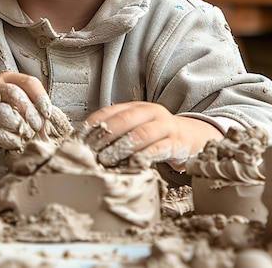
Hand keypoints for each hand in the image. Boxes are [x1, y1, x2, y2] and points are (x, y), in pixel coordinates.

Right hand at [0, 72, 51, 160]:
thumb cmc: (2, 115)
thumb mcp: (16, 103)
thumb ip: (31, 103)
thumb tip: (49, 114)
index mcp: (5, 79)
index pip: (27, 82)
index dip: (40, 97)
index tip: (47, 113)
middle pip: (14, 94)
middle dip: (30, 113)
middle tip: (36, 127)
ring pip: (4, 113)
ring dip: (19, 127)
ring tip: (25, 134)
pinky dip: (10, 140)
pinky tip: (15, 142)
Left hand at [83, 101, 222, 169]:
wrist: (191, 137)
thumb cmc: (156, 135)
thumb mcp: (136, 127)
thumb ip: (116, 133)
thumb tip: (86, 145)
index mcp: (136, 106)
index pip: (109, 111)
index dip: (93, 125)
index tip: (80, 139)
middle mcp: (150, 112)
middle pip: (124, 120)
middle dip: (105, 136)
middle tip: (91, 152)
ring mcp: (165, 126)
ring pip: (140, 134)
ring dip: (120, 148)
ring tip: (106, 161)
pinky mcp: (176, 143)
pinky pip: (158, 149)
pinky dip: (143, 157)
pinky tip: (131, 165)